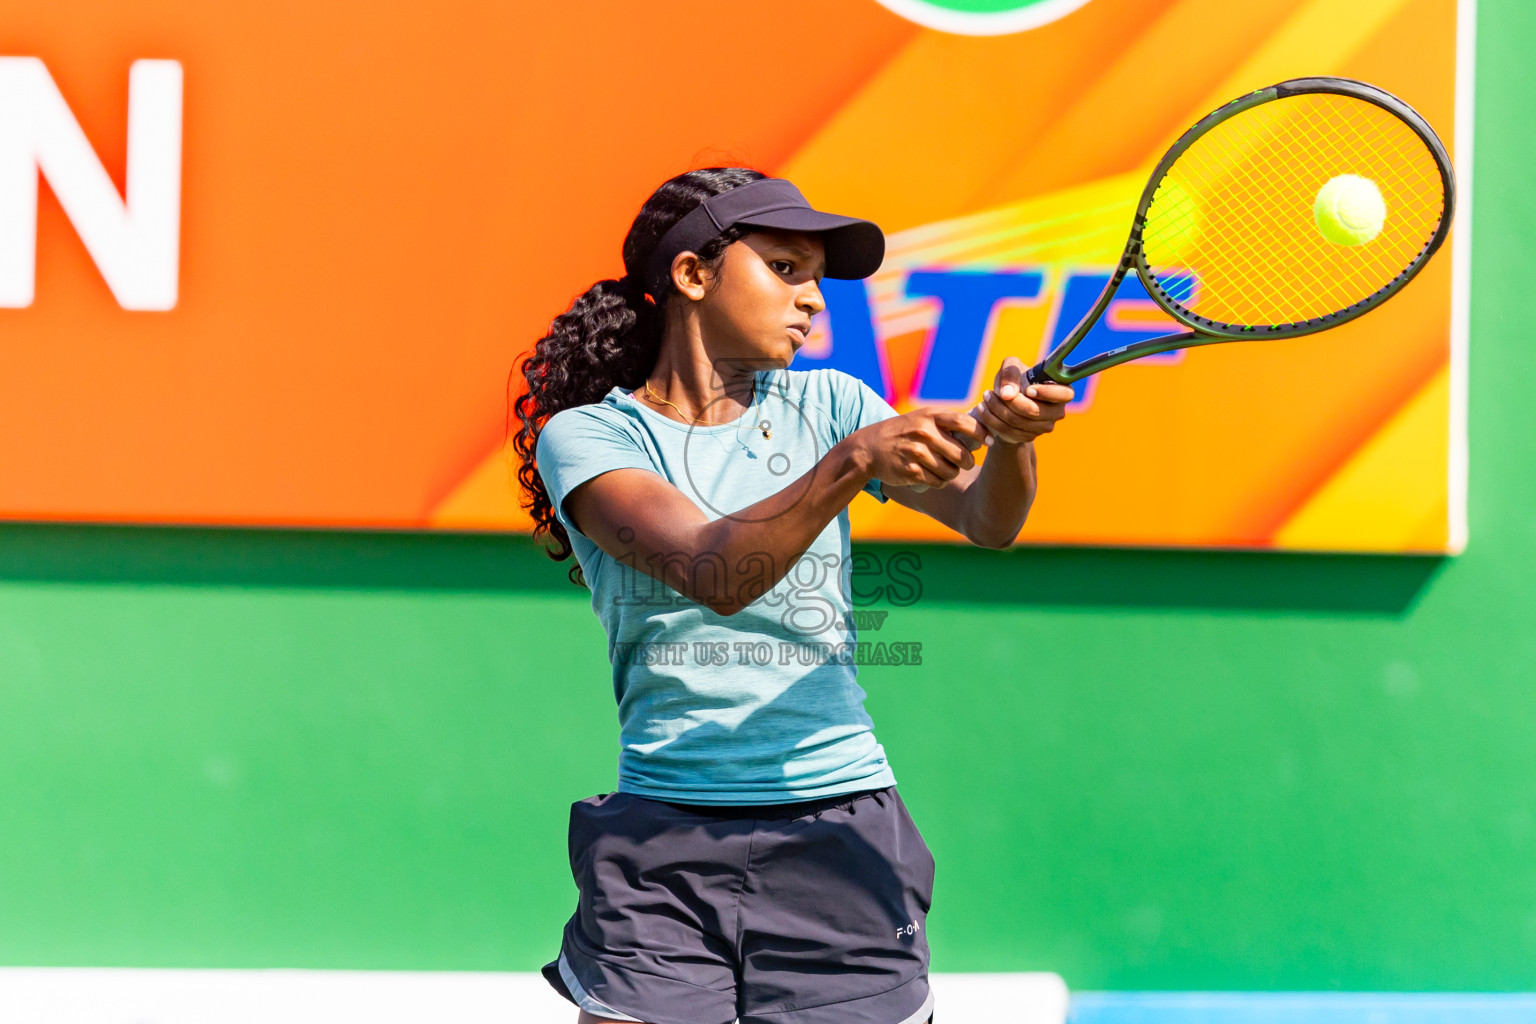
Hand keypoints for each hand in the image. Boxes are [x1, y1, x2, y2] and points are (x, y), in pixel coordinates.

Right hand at [849, 407, 989, 488]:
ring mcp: (916, 453)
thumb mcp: (921, 418)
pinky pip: (938, 482)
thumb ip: (947, 421)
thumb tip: (982, 430)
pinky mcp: (910, 471)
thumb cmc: (903, 432)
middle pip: (961, 454)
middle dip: (967, 462)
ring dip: (952, 474)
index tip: (989, 441)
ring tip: (945, 470)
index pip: (965, 423)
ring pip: (951, 472)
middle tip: (964, 463)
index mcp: (929, 416)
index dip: (981, 433)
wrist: (868, 448)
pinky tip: (932, 476)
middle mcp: (924, 433)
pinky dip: (939, 482)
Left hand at [970, 357, 1073, 444]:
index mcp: (1062, 390)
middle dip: (1009, 402)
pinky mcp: (1030, 437)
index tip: (1027, 389)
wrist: (1007, 399)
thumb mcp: (1011, 367)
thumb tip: (1008, 394)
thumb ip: (1010, 373)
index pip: (1065, 394)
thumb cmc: (1014, 378)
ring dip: (996, 409)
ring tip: (985, 396)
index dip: (1046, 393)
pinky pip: (1010, 432)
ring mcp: (1045, 426)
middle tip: (989, 391)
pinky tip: (983, 409)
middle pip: (1034, 411)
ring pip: (1018, 422)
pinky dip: (992, 420)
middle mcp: (1057, 411)